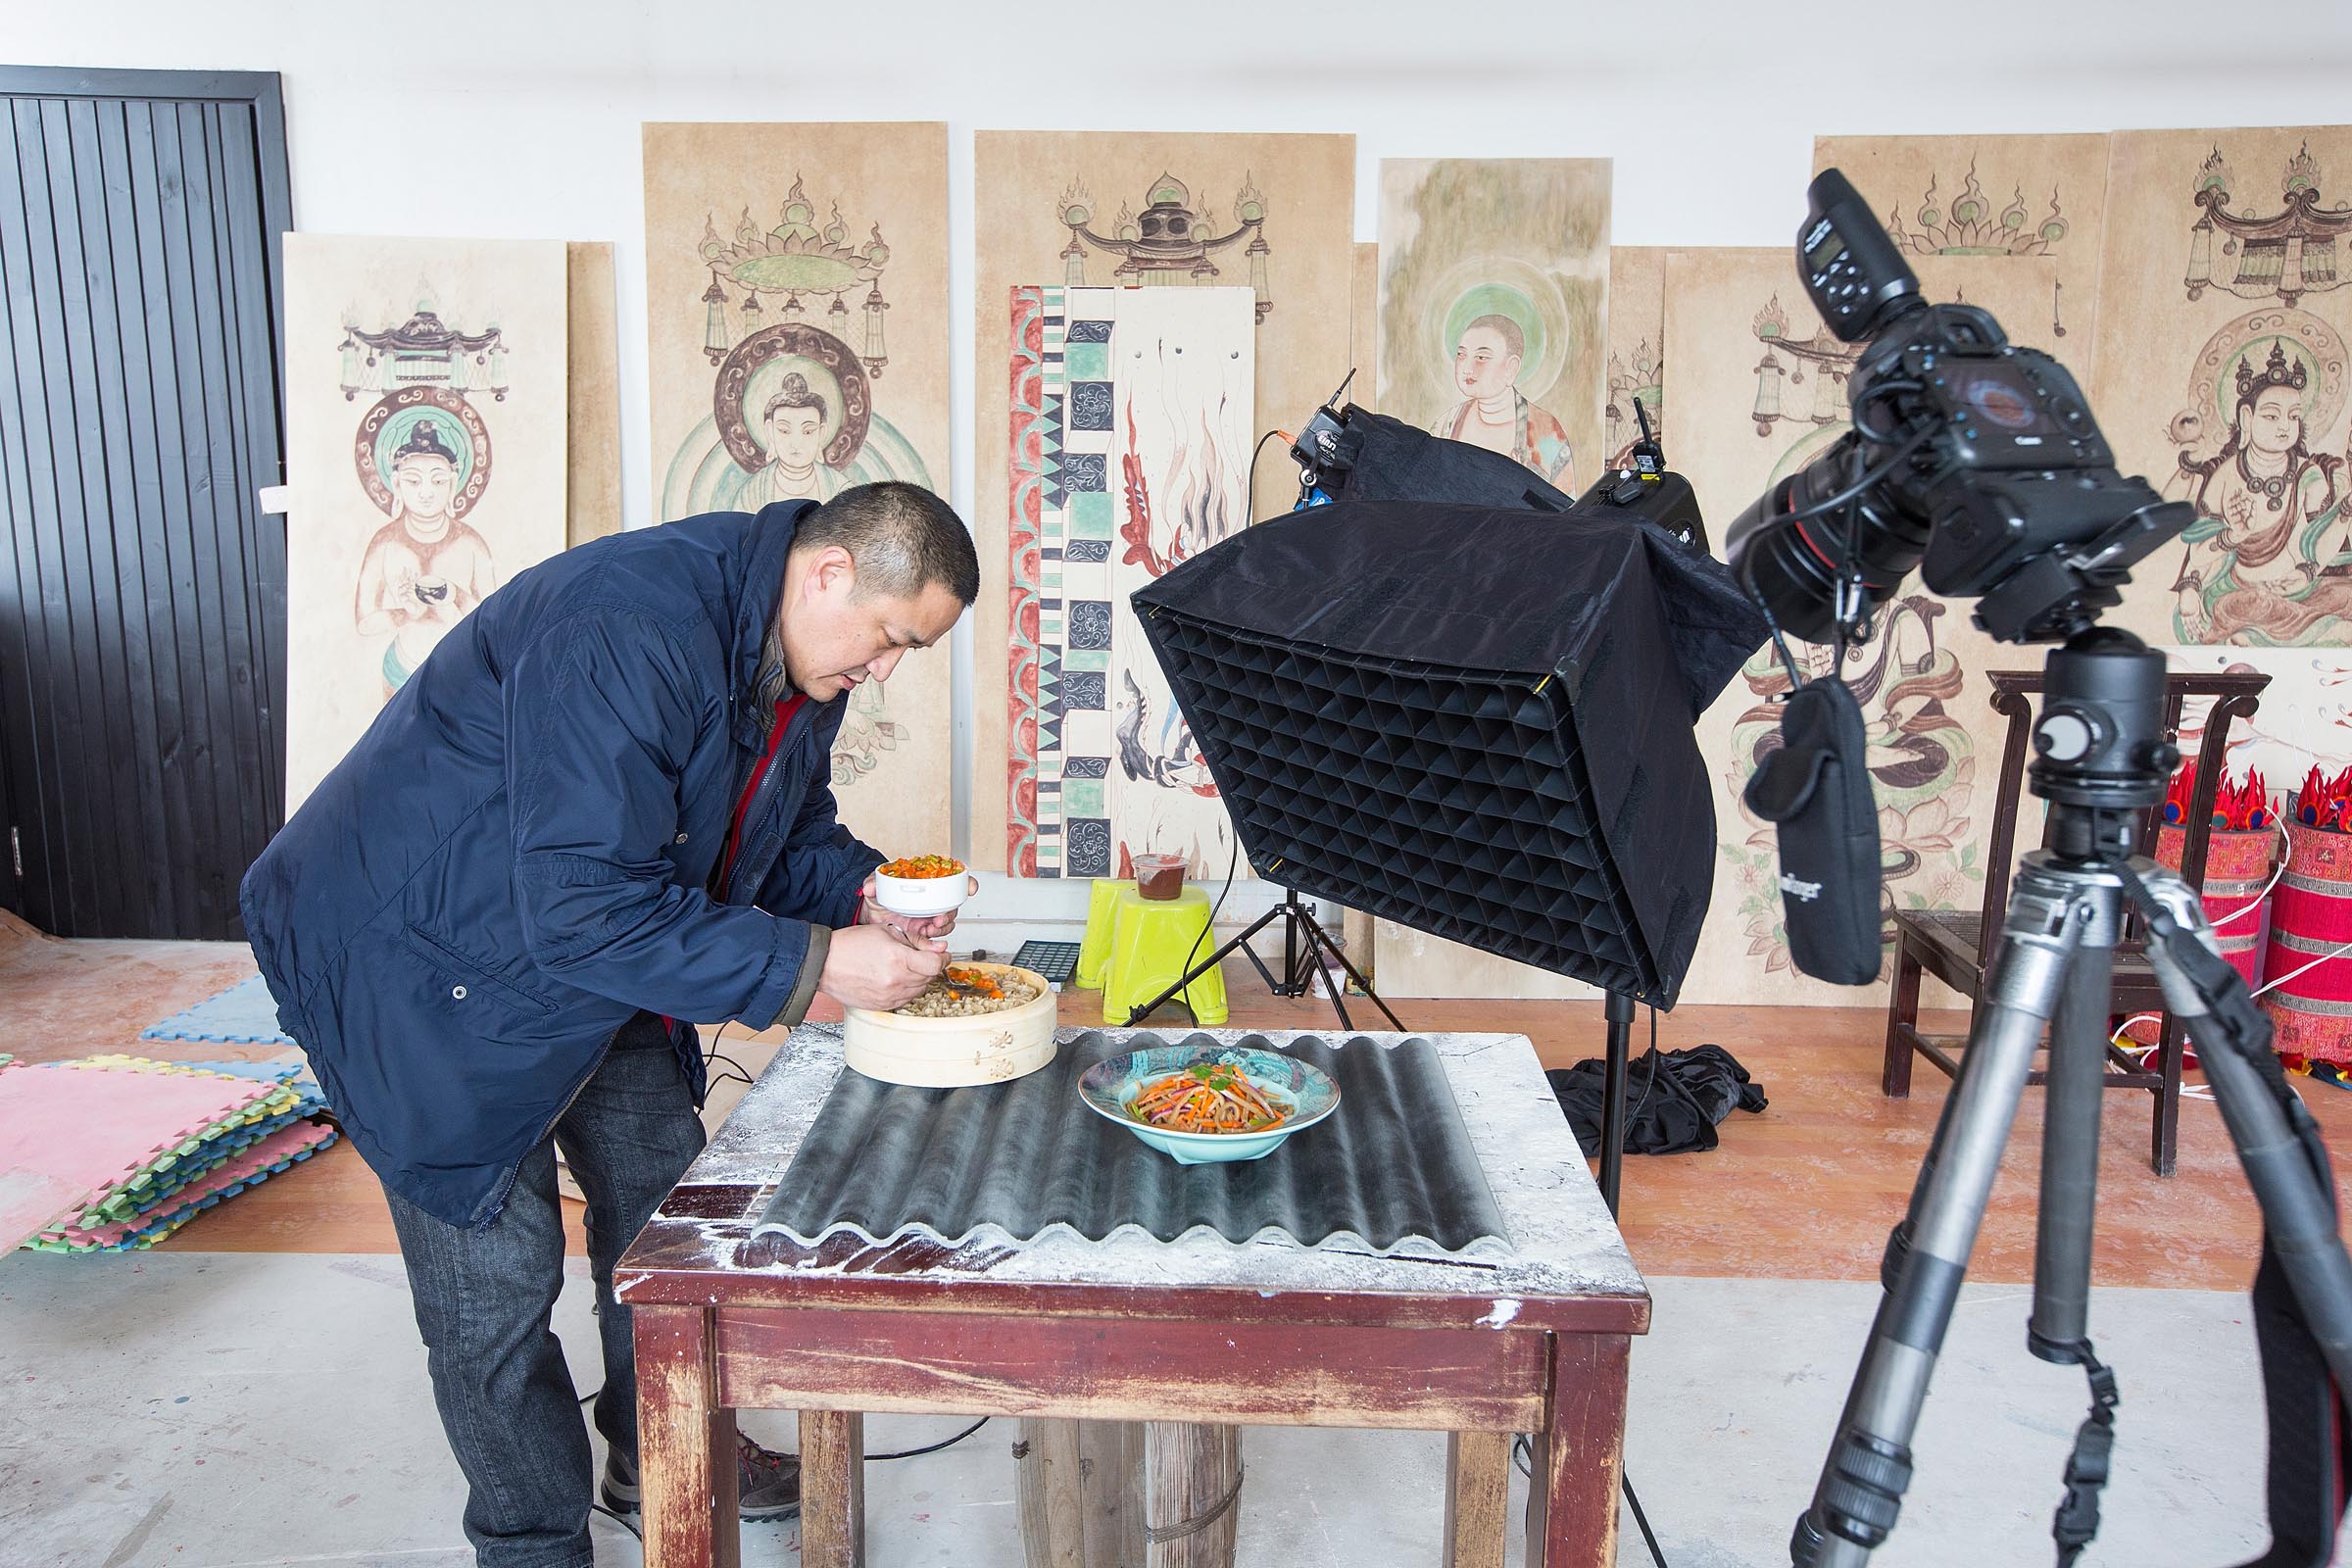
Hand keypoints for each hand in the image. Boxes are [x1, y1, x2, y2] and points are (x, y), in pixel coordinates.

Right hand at [817, 921, 945, 1010]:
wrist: (825, 963)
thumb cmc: (851, 945)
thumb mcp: (886, 932)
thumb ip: (915, 941)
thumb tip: (937, 948)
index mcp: (898, 959)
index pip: (936, 965)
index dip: (942, 958)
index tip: (941, 955)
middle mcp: (895, 980)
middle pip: (929, 978)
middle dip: (929, 966)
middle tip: (920, 957)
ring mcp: (888, 996)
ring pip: (919, 990)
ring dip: (917, 978)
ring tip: (903, 966)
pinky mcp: (881, 1005)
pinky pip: (905, 999)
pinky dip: (905, 989)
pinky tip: (894, 978)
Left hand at [859, 874, 978, 941]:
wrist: (870, 916)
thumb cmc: (878, 897)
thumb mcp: (875, 886)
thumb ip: (873, 883)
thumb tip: (870, 886)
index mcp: (925, 887)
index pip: (952, 881)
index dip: (966, 883)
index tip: (970, 887)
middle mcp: (931, 903)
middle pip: (952, 906)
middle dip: (951, 913)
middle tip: (939, 918)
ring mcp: (927, 919)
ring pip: (947, 924)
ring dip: (943, 928)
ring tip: (931, 930)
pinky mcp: (921, 934)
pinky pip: (934, 940)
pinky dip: (934, 943)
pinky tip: (928, 942)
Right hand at [2224, 490, 2254, 530]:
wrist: (2244, 533)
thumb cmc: (2248, 526)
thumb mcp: (2253, 516)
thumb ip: (2253, 509)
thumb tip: (2254, 501)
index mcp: (2242, 510)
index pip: (2241, 501)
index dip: (2242, 496)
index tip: (2245, 493)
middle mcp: (2237, 511)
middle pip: (2235, 500)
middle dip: (2236, 494)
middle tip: (2238, 490)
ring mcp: (2233, 513)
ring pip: (2231, 503)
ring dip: (2235, 499)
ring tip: (2239, 497)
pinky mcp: (2230, 516)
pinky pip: (2230, 509)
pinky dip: (2233, 505)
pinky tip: (2237, 502)